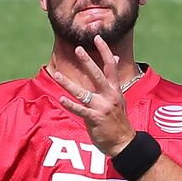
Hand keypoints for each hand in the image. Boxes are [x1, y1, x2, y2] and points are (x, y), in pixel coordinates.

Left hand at [52, 35, 135, 155]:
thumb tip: (116, 59)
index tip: (97, 37)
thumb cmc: (118, 120)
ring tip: (57, 74)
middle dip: (87, 61)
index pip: (111, 66)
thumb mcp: (119, 97)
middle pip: (97, 75)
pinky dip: (71, 104)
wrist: (124, 142)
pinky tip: (62, 99)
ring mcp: (102, 107)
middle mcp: (109, 95)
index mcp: (115, 89)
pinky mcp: (95, 118)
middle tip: (78, 49)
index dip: (105, 51)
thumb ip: (113, 80)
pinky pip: (80, 110)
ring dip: (68, 83)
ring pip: (83, 92)